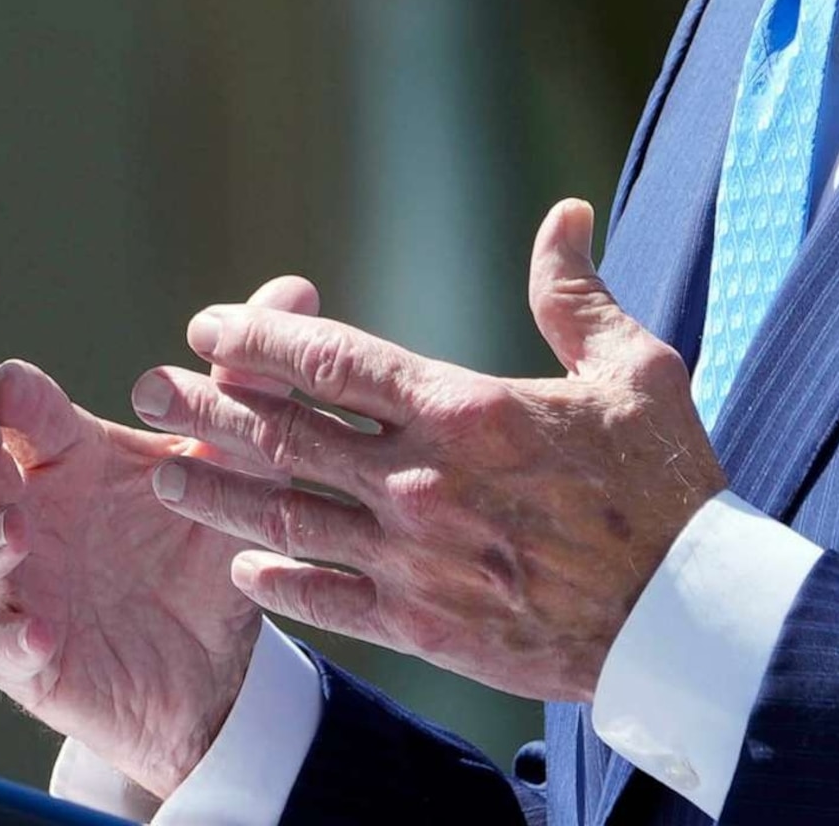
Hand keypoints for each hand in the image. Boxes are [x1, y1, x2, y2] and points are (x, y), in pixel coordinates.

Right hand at [0, 276, 319, 797]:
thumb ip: (252, 385)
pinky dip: (13, 634)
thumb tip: (294, 287)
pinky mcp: (25, 656)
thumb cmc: (200, 547)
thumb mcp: (237, 467)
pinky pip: (1, 644)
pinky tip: (40, 630)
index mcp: (68, 455)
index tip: (12, 388)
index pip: (23, 411)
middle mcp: (28, 510)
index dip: (11, 398)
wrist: (214, 667)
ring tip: (16, 533)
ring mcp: (17, 583)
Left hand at [134, 199, 724, 701]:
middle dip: (207, 407)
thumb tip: (564, 212)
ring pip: (289, 517)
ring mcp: (416, 558)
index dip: (259, 337)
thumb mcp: (634, 371)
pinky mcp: (425, 627)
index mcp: (465, 410)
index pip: (331, 361)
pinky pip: (329, 601)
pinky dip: (278, 580)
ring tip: (164, 471)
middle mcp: (423, 482)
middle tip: (149, 387)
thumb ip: (575, 293)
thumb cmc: (665, 486)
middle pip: (286, 434)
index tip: (211, 326)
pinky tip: (240, 564)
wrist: (688, 621)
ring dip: (218, 492)